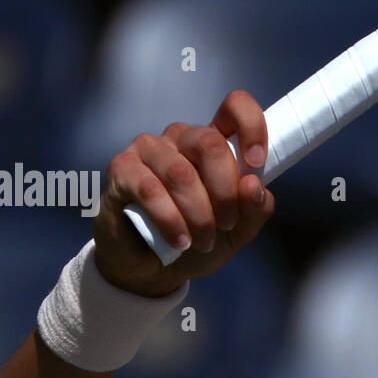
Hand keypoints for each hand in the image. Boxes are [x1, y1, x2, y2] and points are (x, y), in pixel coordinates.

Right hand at [92, 89, 275, 295]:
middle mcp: (181, 137)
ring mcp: (148, 149)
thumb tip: (254, 186)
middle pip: (210, 144)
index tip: (256, 162)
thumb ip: (254, 209)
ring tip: (203, 241)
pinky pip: (150, 190)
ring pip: (181, 173)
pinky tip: (179, 241)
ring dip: (199, 215)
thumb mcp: (238, 231)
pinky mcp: (121, 169)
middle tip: (226, 225)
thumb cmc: (196, 239)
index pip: (234, 107)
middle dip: (225, 193)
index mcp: (213, 142)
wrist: (152, 269)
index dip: (252, 126)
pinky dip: (171, 221)